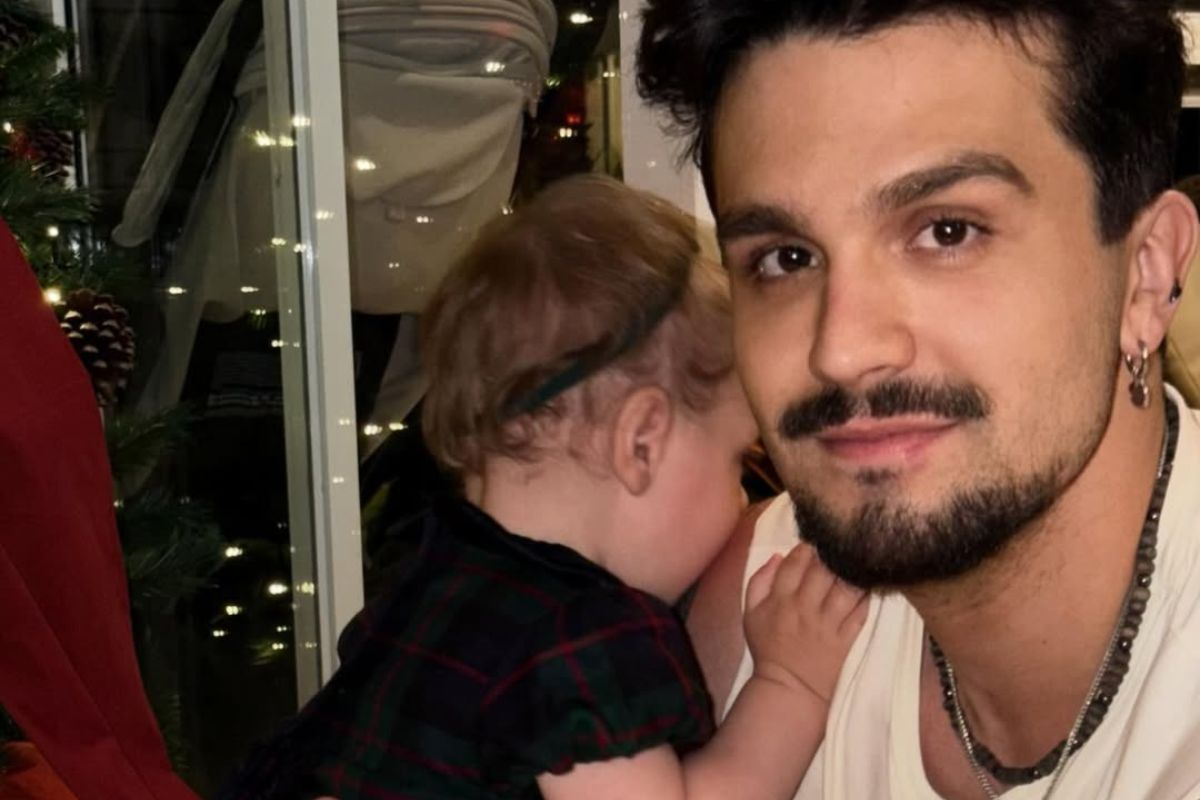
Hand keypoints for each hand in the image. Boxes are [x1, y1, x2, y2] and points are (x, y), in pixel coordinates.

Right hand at [742, 544, 866, 703]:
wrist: (788, 687)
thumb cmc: (768, 647)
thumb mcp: (750, 613)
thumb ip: (759, 581)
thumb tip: (778, 556)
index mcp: (780, 600)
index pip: (795, 564)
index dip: (806, 549)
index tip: (813, 543)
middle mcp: (805, 608)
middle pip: (824, 571)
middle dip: (833, 554)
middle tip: (839, 547)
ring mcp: (828, 624)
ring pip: (846, 589)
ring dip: (853, 572)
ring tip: (857, 561)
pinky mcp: (846, 639)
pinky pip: (861, 613)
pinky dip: (866, 597)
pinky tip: (867, 585)